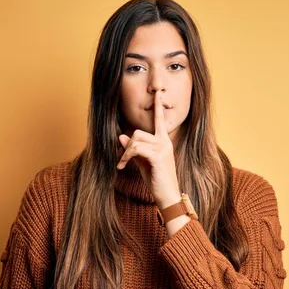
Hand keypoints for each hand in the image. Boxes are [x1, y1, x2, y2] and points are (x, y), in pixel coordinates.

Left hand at [117, 91, 180, 209]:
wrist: (167, 195)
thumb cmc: (156, 180)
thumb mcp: (142, 162)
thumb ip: (133, 148)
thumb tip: (121, 136)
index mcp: (164, 141)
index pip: (160, 120)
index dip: (158, 106)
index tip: (158, 93)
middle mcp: (165, 141)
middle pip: (138, 132)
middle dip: (127, 146)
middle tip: (122, 160)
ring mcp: (163, 147)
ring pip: (135, 140)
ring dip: (125, 153)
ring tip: (122, 165)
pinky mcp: (158, 155)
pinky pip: (136, 149)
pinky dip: (126, 157)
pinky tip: (123, 167)